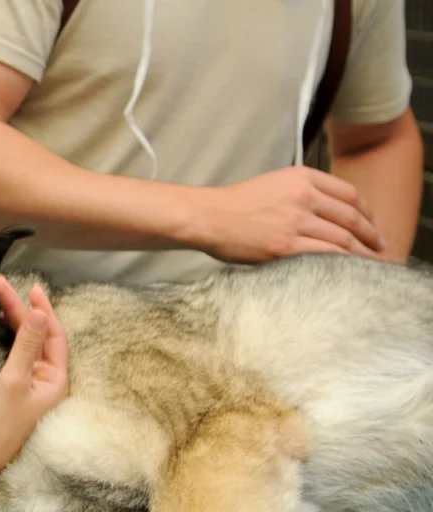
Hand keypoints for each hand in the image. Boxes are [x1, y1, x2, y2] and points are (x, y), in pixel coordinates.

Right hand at [0, 275, 68, 488]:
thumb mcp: (13, 380)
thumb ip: (26, 345)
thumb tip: (39, 313)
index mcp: (55, 381)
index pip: (54, 335)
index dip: (43, 310)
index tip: (30, 288)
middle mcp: (45, 381)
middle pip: (37, 336)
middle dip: (21, 309)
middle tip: (1, 285)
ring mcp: (28, 384)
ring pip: (25, 343)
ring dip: (14, 320)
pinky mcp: (12, 388)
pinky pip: (15, 353)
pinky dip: (7, 336)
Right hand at [194, 167, 384, 263]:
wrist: (208, 217)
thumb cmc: (235, 204)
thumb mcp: (273, 183)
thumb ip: (302, 191)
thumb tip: (328, 212)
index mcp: (301, 177)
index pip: (349, 194)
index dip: (367, 212)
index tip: (372, 224)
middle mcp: (303, 196)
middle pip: (351, 217)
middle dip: (371, 235)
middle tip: (380, 247)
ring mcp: (296, 222)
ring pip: (343, 239)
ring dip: (362, 253)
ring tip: (371, 263)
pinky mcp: (286, 246)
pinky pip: (326, 255)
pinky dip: (344, 264)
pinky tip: (350, 270)